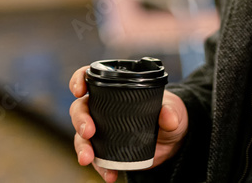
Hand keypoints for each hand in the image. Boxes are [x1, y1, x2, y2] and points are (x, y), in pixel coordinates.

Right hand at [69, 66, 188, 181]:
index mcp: (115, 89)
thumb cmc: (169, 114)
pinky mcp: (107, 150)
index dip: (79, 80)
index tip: (78, 90)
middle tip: (89, 131)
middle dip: (80, 120)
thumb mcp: (173, 110)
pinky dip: (100, 168)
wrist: (173, 140)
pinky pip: (97, 159)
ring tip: (88, 158)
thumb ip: (171, 112)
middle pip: (80, 109)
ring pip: (82, 136)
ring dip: (82, 147)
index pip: (90, 78)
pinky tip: (109, 176)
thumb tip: (167, 116)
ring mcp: (103, 130)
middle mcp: (103, 108)